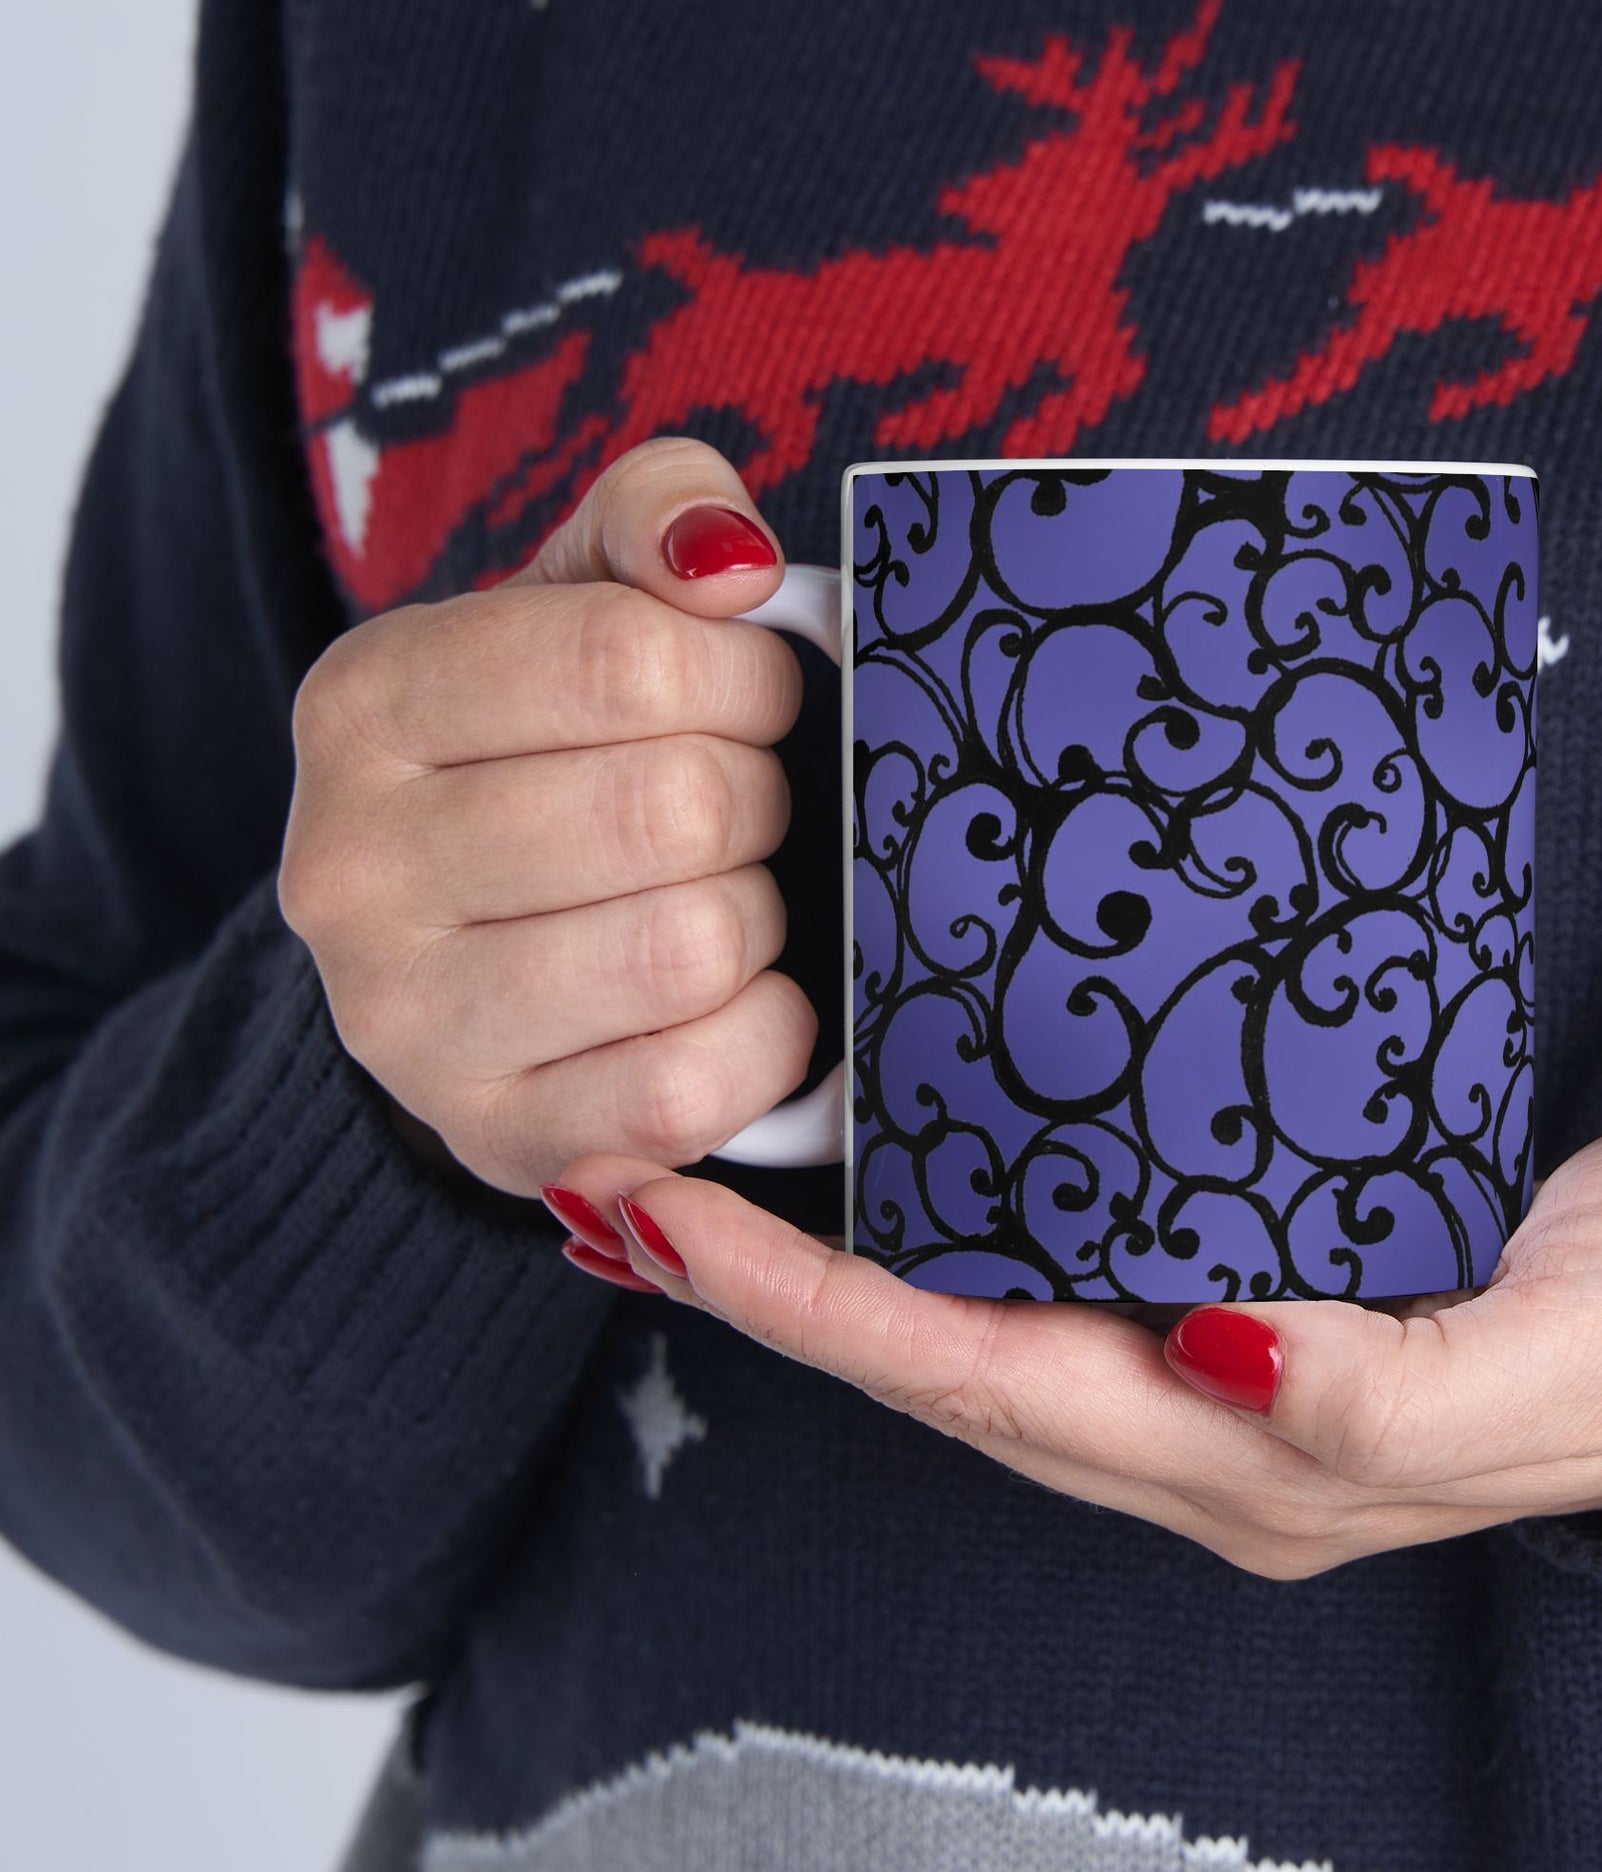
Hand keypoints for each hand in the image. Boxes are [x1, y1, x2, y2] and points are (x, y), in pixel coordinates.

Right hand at [279, 439, 813, 1195]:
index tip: (751, 700)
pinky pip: (690, 1088)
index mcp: (367, 703)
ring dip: (756, 918)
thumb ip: (656, 518)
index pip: (628, 659)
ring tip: (722, 899)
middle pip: (673, 809)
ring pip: (690, 948)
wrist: (466, 954)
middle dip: (756, 801)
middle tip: (739, 810)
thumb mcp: (579, 601)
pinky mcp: (496, 1137)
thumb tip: (731, 561)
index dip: (745, 679)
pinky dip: (763, 1037)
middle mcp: (352, 868)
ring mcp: (408, 1023)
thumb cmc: (550, 757)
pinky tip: (738, 1001)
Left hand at [548, 1114, 1601, 1576]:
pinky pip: (1056, 1254)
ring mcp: (1219, 1354)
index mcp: (1261, 1454)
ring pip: (979, 1313)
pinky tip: (886, 1152)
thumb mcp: (1573, 1355)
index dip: (819, 1311)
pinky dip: (944, 1217)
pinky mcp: (1252, 1270)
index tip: (671, 1219)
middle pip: (941, 1357)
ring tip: (696, 1162)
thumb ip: (1401, 1387)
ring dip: (832, 1255)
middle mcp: (1206, 1417)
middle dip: (771, 1284)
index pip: (989, 1381)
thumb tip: (1228, 1352)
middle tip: (620, 1174)